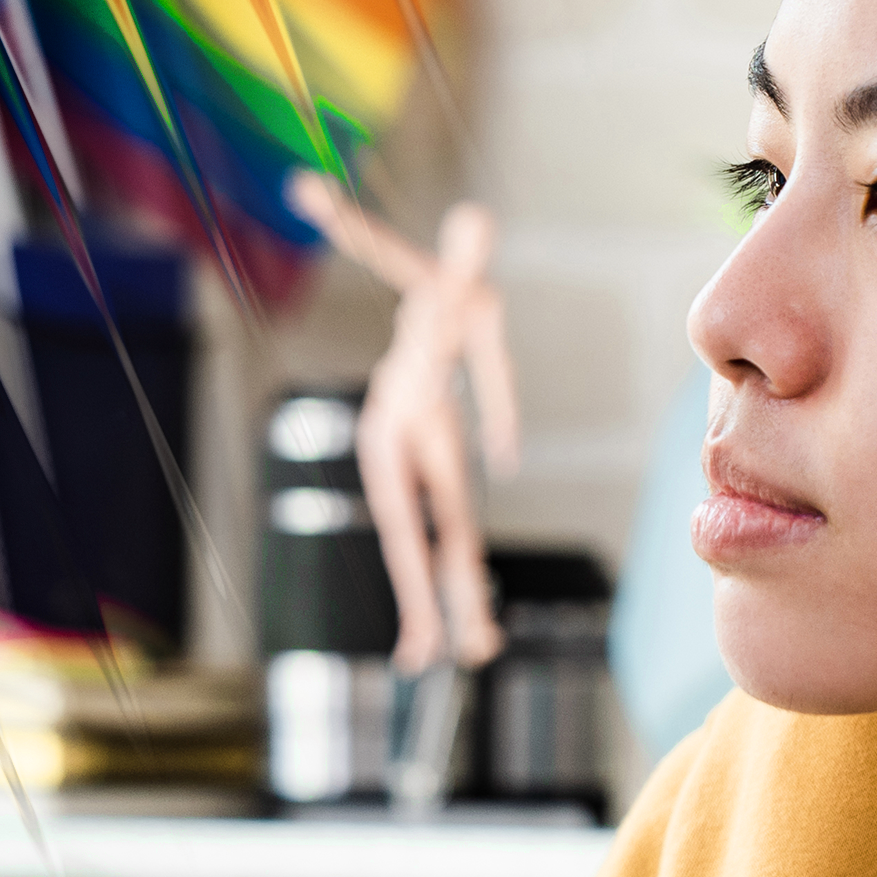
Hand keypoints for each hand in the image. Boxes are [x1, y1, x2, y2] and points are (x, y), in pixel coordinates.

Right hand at [287, 172, 518, 673]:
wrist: (413, 310)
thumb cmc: (444, 296)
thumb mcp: (455, 281)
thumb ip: (461, 263)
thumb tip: (476, 217)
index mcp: (406, 431)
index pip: (433, 505)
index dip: (446, 559)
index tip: (452, 610)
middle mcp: (399, 461)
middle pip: (427, 540)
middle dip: (442, 602)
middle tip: (459, 660)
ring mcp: (406, 477)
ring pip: (429, 547)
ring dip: (446, 602)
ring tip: (464, 656)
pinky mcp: (419, 484)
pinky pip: (435, 535)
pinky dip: (446, 577)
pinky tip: (462, 618)